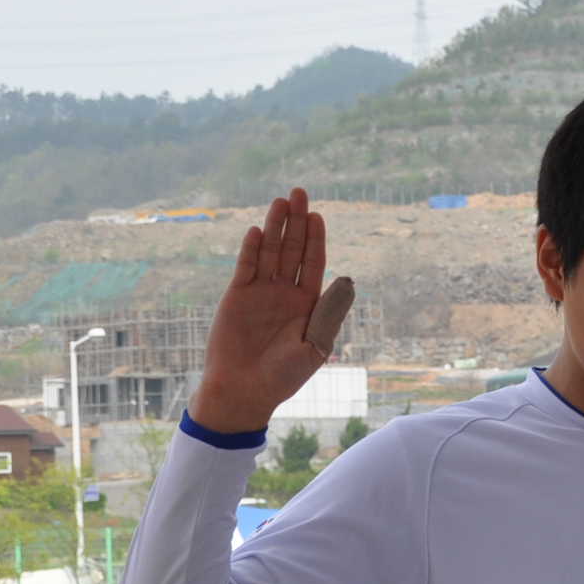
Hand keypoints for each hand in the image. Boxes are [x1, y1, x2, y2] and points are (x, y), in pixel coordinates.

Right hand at [188, 189, 353, 433]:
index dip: (317, 239)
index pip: (314, 263)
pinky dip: (252, 249)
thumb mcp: (314, 346)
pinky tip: (259, 230)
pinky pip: (246, 266)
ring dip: (276, 227)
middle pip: (294, 250)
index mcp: (307, 304)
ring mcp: (260, 292)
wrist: (243, 391)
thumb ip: (329, 313)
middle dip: (297, 221)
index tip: (318, 215)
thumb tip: (346, 280)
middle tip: (299, 192)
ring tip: (281, 200)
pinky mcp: (236, 296)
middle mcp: (285, 293)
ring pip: (271, 252)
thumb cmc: (283, 376)